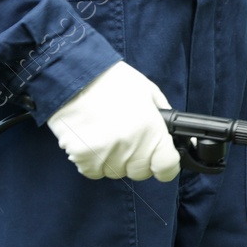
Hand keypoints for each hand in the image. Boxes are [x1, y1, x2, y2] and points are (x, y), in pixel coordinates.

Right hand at [46, 61, 180, 181]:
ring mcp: (105, 153)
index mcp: (150, 130)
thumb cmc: (111, 81)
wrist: (73, 75)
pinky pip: (93, 171)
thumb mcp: (148, 92)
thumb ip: (163, 118)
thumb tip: (174, 137)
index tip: (161, 162)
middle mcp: (130, 146)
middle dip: (137, 160)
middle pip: (140, 172)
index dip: (166, 166)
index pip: (167, 167)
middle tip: (127, 139)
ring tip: (106, 135)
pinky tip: (91, 140)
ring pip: (116, 172)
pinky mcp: (82, 155)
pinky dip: (93, 161)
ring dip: (114, 160)